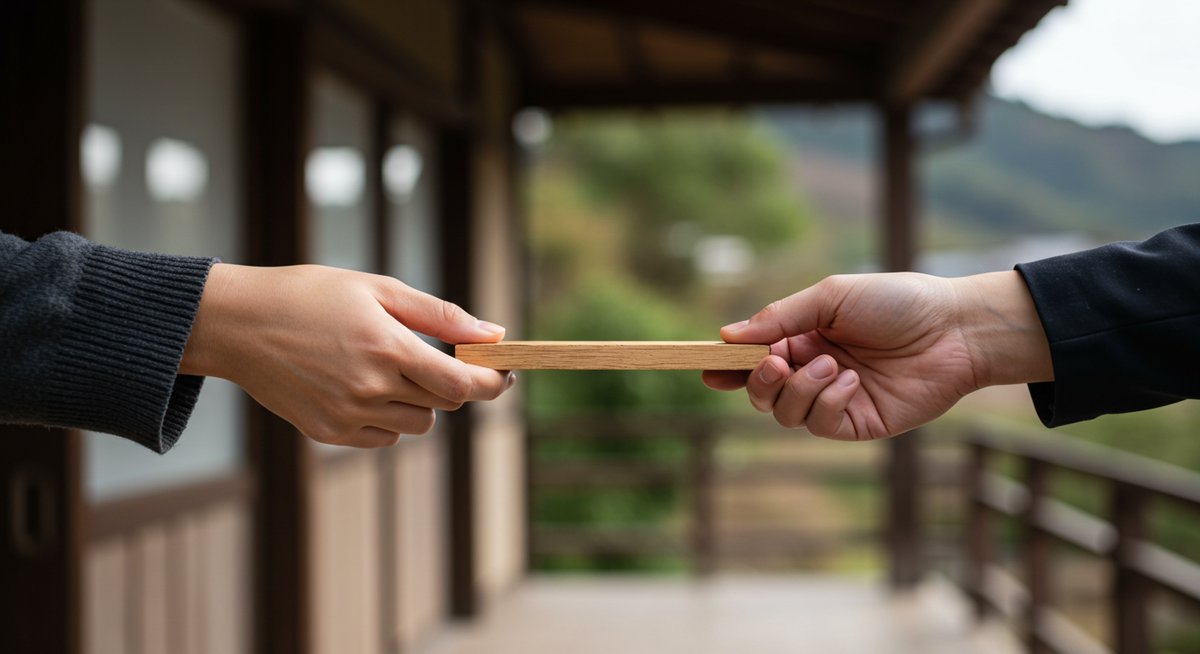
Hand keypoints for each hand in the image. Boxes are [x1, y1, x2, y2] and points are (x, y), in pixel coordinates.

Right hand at [180, 263, 512, 446]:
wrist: (238, 324)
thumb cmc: (311, 296)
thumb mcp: (378, 290)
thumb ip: (441, 316)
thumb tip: (494, 335)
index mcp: (388, 348)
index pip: (463, 384)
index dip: (493, 382)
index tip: (506, 374)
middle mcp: (371, 388)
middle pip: (445, 404)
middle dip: (450, 382)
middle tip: (431, 355)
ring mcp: (348, 416)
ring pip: (418, 424)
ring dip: (420, 401)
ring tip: (387, 366)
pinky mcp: (328, 433)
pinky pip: (384, 437)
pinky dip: (388, 417)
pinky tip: (363, 386)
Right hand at [703, 271, 1051, 439]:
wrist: (955, 330)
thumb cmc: (897, 302)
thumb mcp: (831, 297)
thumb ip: (780, 317)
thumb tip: (729, 335)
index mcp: (803, 338)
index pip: (753, 358)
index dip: (727, 366)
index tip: (709, 369)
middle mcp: (813, 370)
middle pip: (760, 392)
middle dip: (759, 381)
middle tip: (776, 364)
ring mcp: (833, 399)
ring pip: (785, 413)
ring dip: (799, 390)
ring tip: (834, 366)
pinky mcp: (856, 423)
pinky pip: (819, 424)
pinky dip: (827, 402)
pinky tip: (852, 383)